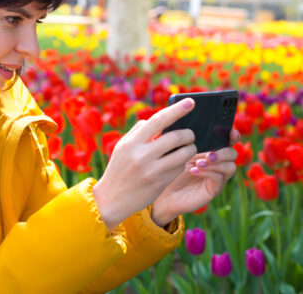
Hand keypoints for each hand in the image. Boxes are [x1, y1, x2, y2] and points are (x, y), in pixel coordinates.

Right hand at [93, 98, 197, 230]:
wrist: (111, 199)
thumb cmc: (119, 169)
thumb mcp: (123, 147)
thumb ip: (139, 132)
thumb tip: (158, 119)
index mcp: (132, 142)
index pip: (158, 120)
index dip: (177, 110)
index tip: (191, 102)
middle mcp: (142, 155)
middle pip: (176, 137)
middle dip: (188, 134)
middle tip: (190, 134)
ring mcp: (152, 170)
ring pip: (183, 153)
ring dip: (190, 149)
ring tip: (188, 148)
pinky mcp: (160, 183)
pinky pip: (179, 168)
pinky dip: (182, 163)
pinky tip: (177, 163)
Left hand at [150, 128, 239, 227]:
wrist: (162, 190)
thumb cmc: (168, 166)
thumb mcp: (175, 149)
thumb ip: (185, 138)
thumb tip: (188, 127)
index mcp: (211, 148)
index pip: (228, 139)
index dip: (232, 135)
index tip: (231, 132)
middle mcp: (218, 161)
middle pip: (232, 153)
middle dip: (223, 152)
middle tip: (209, 155)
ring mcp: (217, 175)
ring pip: (230, 167)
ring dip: (216, 164)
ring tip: (198, 163)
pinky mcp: (213, 189)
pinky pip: (218, 179)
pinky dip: (207, 173)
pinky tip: (193, 171)